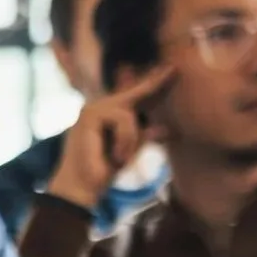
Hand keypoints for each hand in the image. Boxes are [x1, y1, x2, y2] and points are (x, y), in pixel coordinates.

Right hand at [46, 67, 167, 212]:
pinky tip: (116, 156)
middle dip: (155, 83)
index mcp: (108, 115)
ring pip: (129, 115)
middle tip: (174, 69)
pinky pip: (123, 120)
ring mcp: (92, 109)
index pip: (135, 97)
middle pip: (134, 94)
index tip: (172, 69)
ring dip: (130, 140)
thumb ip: (143, 137)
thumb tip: (167, 129)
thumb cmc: (102, 171)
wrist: (82, 187)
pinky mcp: (90, 115)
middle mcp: (99, 107)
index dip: (153, 83)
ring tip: (121, 158)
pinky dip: (124, 141)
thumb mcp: (128, 152)